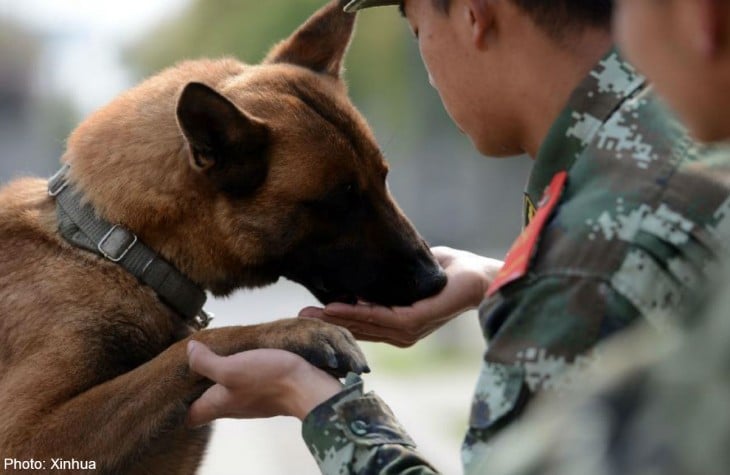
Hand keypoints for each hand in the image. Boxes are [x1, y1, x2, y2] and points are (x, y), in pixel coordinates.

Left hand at [186, 341, 342, 425]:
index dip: (179, 405)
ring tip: (215, 356)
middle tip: (193, 363)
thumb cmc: (270, 381)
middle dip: (197, 388)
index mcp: (218, 405)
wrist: (307, 386)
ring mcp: (249, 401)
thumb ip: (205, 362)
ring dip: (219, 378)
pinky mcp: (265, 393)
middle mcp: (232, 407)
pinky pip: (245, 386)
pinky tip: (243, 358)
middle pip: (207, 404)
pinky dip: (239, 375)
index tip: (174, 386)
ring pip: (226, 393)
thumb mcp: (231, 367)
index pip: (191, 417)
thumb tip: (189, 351)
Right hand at [299, 247, 502, 347]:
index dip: (335, 318)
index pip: (361, 323)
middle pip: (357, 328)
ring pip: (365, 325)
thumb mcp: (408, 274)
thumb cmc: (448, 272)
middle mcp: (401, 333)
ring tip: (311, 313)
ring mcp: (407, 331)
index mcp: (398, 324)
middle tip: (298, 317)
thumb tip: (363, 258)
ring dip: (336, 318)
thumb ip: (387, 275)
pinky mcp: (414, 323)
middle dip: (327, 322)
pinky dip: (357, 311)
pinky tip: (337, 306)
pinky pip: (380, 318)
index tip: (308, 312)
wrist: (478, 276)